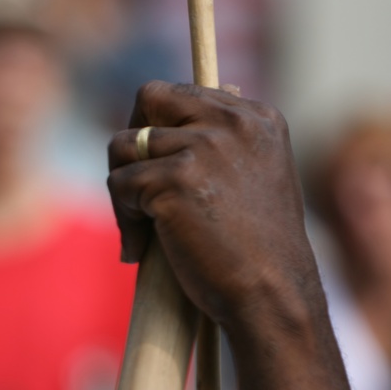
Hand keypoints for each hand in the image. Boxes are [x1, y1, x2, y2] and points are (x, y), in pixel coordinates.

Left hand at [107, 81, 320, 337]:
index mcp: (256, 118)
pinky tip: (139, 251)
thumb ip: (217, 150)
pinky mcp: (177, 178)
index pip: (179, 95)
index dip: (156, 133)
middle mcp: (233, 122)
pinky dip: (123, 221)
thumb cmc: (256, 254)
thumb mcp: (250, 182)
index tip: (154, 174)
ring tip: (140, 231)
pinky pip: (119, 184)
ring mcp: (205, 146)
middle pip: (148, 98)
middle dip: (130, 144)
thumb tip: (152, 134)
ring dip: (122, 191)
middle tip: (133, 189)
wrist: (271, 294)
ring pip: (124, 145)